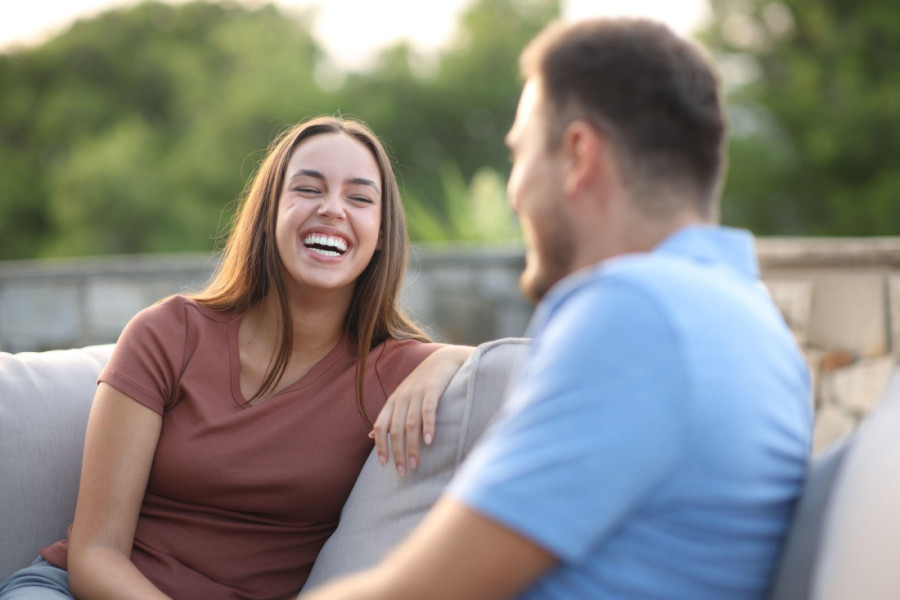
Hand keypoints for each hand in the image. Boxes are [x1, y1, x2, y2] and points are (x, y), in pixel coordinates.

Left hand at [370, 345, 473, 474]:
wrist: (445, 359)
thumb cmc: (424, 383)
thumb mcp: (402, 398)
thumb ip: (389, 416)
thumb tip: (371, 434)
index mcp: (393, 401)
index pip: (381, 426)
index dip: (380, 445)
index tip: (384, 464)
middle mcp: (402, 397)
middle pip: (396, 429)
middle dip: (398, 452)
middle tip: (403, 472)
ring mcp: (417, 392)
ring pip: (410, 424)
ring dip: (412, 446)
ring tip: (415, 464)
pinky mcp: (433, 388)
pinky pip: (428, 410)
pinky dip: (428, 425)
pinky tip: (429, 441)